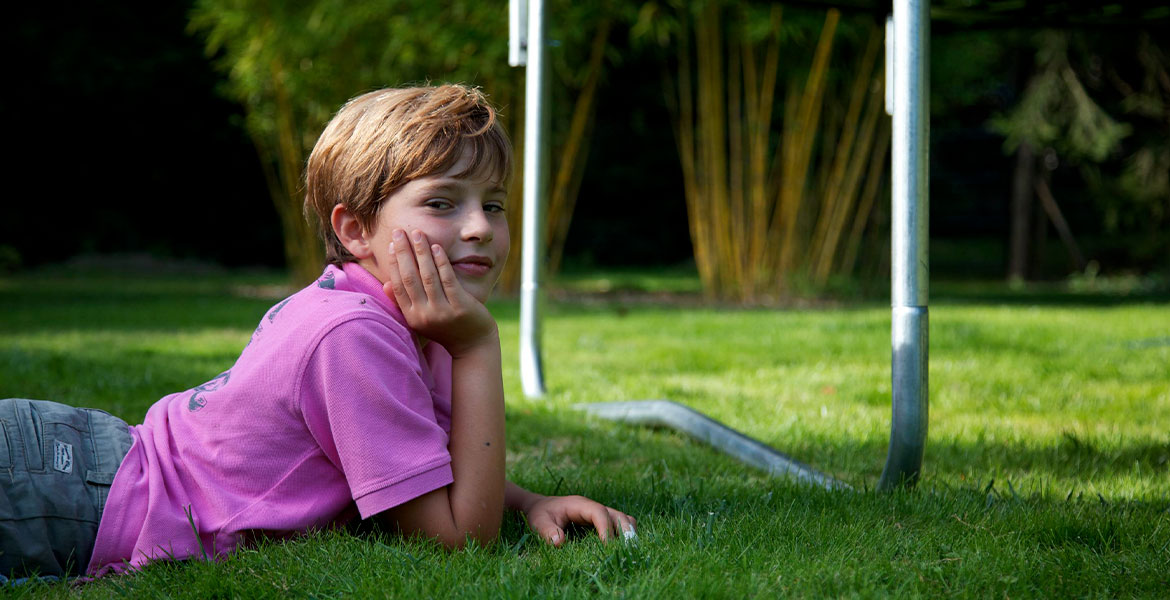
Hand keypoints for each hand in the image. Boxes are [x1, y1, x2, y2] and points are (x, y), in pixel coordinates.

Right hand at [383, 228, 496, 356]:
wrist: (473, 345)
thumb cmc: (446, 328)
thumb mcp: (421, 319)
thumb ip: (405, 303)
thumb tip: (386, 284)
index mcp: (412, 317)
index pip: (399, 285)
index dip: (394, 263)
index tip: (392, 244)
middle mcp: (424, 315)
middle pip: (410, 278)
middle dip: (403, 252)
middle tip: (399, 231)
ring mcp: (442, 311)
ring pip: (428, 276)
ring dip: (421, 252)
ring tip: (417, 234)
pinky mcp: (460, 307)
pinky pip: (448, 279)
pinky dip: (441, 262)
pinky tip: (436, 247)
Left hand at [521, 494, 636, 545]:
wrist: (540, 506)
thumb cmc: (540, 514)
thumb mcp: (538, 522)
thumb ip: (547, 531)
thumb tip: (559, 542)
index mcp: (580, 505)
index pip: (599, 513)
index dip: (606, 528)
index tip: (608, 546)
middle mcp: (593, 507)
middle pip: (617, 515)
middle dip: (624, 531)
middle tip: (627, 551)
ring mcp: (599, 513)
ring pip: (622, 519)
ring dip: (627, 533)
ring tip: (629, 551)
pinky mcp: (600, 520)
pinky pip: (618, 524)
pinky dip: (623, 535)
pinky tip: (622, 549)